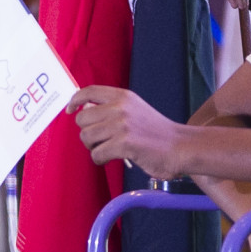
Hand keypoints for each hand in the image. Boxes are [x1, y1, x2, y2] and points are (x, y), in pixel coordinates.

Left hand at [69, 86, 185, 178]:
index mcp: (123, 97)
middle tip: (102, 140)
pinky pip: (96, 154)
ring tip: (110, 149)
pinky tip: (115, 157)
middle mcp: (121, 107)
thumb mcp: (136, 110)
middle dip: (87, 133)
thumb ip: (112, 108)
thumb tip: (84, 111)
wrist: (180, 147)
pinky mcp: (124, 143)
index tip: (70, 110)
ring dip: (94, 147)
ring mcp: (122, 125)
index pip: (89, 91)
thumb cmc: (157, 132)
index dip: (75, 101)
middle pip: (82, 119)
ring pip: (86, 137)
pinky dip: (102, 159)